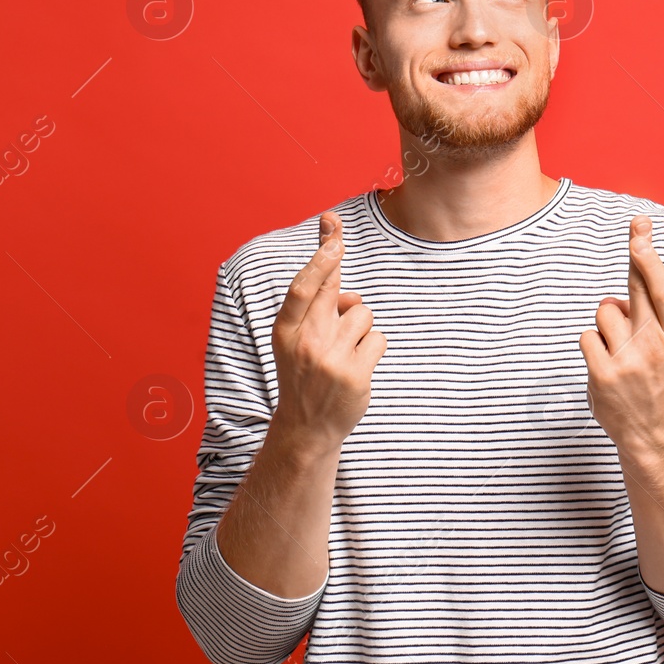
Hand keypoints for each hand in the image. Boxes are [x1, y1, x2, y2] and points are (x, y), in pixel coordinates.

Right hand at [269, 212, 386, 459]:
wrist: (306, 426)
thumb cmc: (305, 373)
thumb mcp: (296, 340)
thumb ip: (317, 311)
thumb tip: (346, 291)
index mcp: (285, 331)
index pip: (302, 289)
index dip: (319, 260)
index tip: (332, 237)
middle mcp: (305, 342)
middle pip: (332, 290)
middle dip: (333, 258)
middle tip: (336, 240)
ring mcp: (330, 358)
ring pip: (363, 314)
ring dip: (360, 328)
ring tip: (344, 352)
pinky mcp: (355, 374)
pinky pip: (378, 339)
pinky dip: (372, 348)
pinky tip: (357, 366)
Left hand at [579, 216, 663, 457]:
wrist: (650, 430)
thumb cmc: (656, 378)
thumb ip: (649, 312)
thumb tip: (626, 277)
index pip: (663, 291)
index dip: (651, 261)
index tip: (642, 235)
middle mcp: (655, 345)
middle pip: (638, 288)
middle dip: (639, 252)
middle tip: (638, 223)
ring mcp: (628, 360)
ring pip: (604, 311)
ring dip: (606, 323)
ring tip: (618, 349)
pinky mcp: (603, 374)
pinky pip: (587, 337)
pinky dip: (592, 344)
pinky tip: (605, 364)